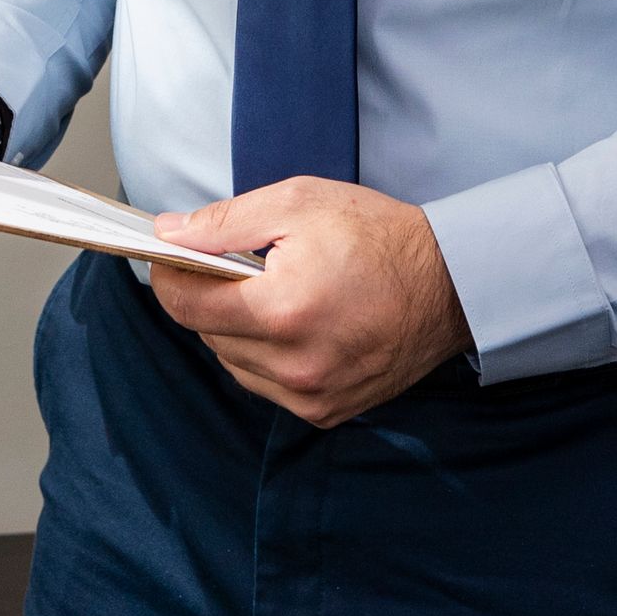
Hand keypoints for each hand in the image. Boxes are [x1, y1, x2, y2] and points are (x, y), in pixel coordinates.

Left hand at [150, 177, 470, 427]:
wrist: (449, 284)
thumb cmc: (375, 234)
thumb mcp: (298, 203)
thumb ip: (224, 222)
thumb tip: (167, 233)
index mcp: (282, 310)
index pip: (187, 306)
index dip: (168, 275)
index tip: (168, 255)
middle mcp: (293, 366)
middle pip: (207, 334)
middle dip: (209, 296)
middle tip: (236, 262)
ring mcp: (310, 396)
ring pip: (233, 363)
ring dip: (236, 328)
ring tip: (272, 291)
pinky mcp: (326, 412)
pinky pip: (266, 385)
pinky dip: (265, 355)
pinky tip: (293, 322)